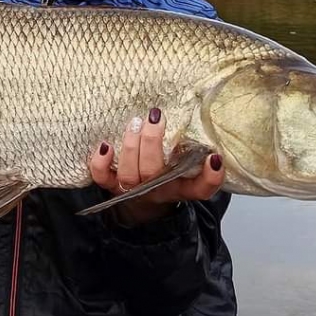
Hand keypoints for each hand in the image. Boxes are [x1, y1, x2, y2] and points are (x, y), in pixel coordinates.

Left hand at [88, 109, 224, 225]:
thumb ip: (190, 147)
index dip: (211, 177)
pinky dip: (100, 162)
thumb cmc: (165, 172)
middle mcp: (158, 190)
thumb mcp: (183, 163)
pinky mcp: (111, 186)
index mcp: (182, 187)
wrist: (142, 200)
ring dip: (131, 146)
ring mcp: (133, 190)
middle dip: (152, 142)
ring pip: (130, 173)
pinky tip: (105, 145)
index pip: (202, 189)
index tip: (214, 157)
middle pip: (155, 173)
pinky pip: (103, 178)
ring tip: (136, 122)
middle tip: (156, 116)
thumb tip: (195, 114)